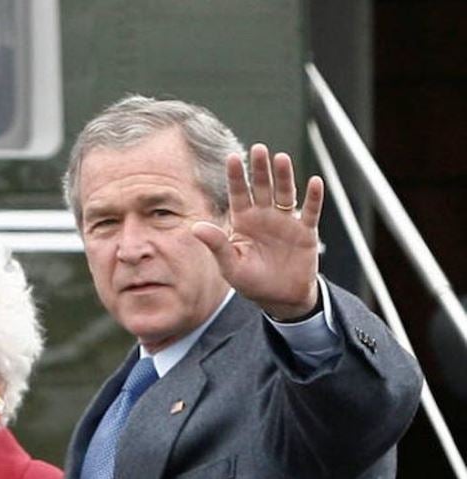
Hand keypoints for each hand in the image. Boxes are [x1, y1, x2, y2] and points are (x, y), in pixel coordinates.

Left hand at [192, 144, 324, 319]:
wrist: (280, 297)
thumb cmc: (252, 281)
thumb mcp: (230, 265)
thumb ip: (216, 244)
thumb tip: (195, 227)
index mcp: (243, 221)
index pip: (238, 193)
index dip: (236, 176)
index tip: (232, 157)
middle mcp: (264, 216)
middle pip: (262, 186)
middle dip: (260, 168)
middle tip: (258, 149)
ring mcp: (285, 221)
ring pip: (285, 193)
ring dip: (284, 176)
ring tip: (281, 158)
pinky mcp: (305, 231)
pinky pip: (310, 211)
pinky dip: (314, 198)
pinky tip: (315, 182)